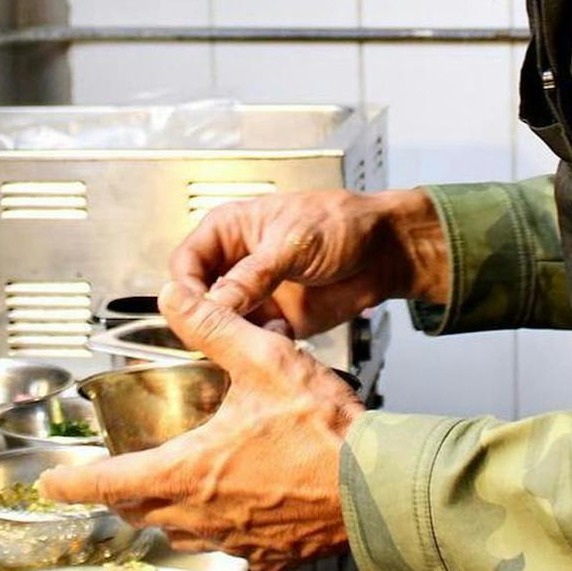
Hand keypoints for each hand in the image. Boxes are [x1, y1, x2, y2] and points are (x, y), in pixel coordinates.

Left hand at [37, 282, 365, 570]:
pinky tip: (242, 505)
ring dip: (167, 513)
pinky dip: (220, 527)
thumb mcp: (265, 361)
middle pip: (140, 513)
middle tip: (115, 479)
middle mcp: (204, 514)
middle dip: (121, 495)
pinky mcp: (271, 553)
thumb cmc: (327, 433)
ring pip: (180, 533)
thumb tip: (176, 298)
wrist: (378, 486)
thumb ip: (214, 328)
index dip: (74, 482)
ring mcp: (238, 540)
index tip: (56, 482)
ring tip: (177, 488)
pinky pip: (229, 545)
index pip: (110, 483)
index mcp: (191, 471)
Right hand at [168, 187, 448, 336]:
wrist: (386, 250)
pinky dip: (258, 346)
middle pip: (197, 299)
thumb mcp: (292, 244)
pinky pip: (251, 340)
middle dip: (205, 318)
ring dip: (233, 336)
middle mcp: (236, 263)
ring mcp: (255, 294)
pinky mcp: (276, 319)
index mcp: (230, 230)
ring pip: (221, 324)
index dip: (185, 289)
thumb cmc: (343, 224)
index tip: (195, 312)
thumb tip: (214, 303)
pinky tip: (279, 339)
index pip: (185, 264)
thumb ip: (252, 275)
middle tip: (220, 333)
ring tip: (255, 335)